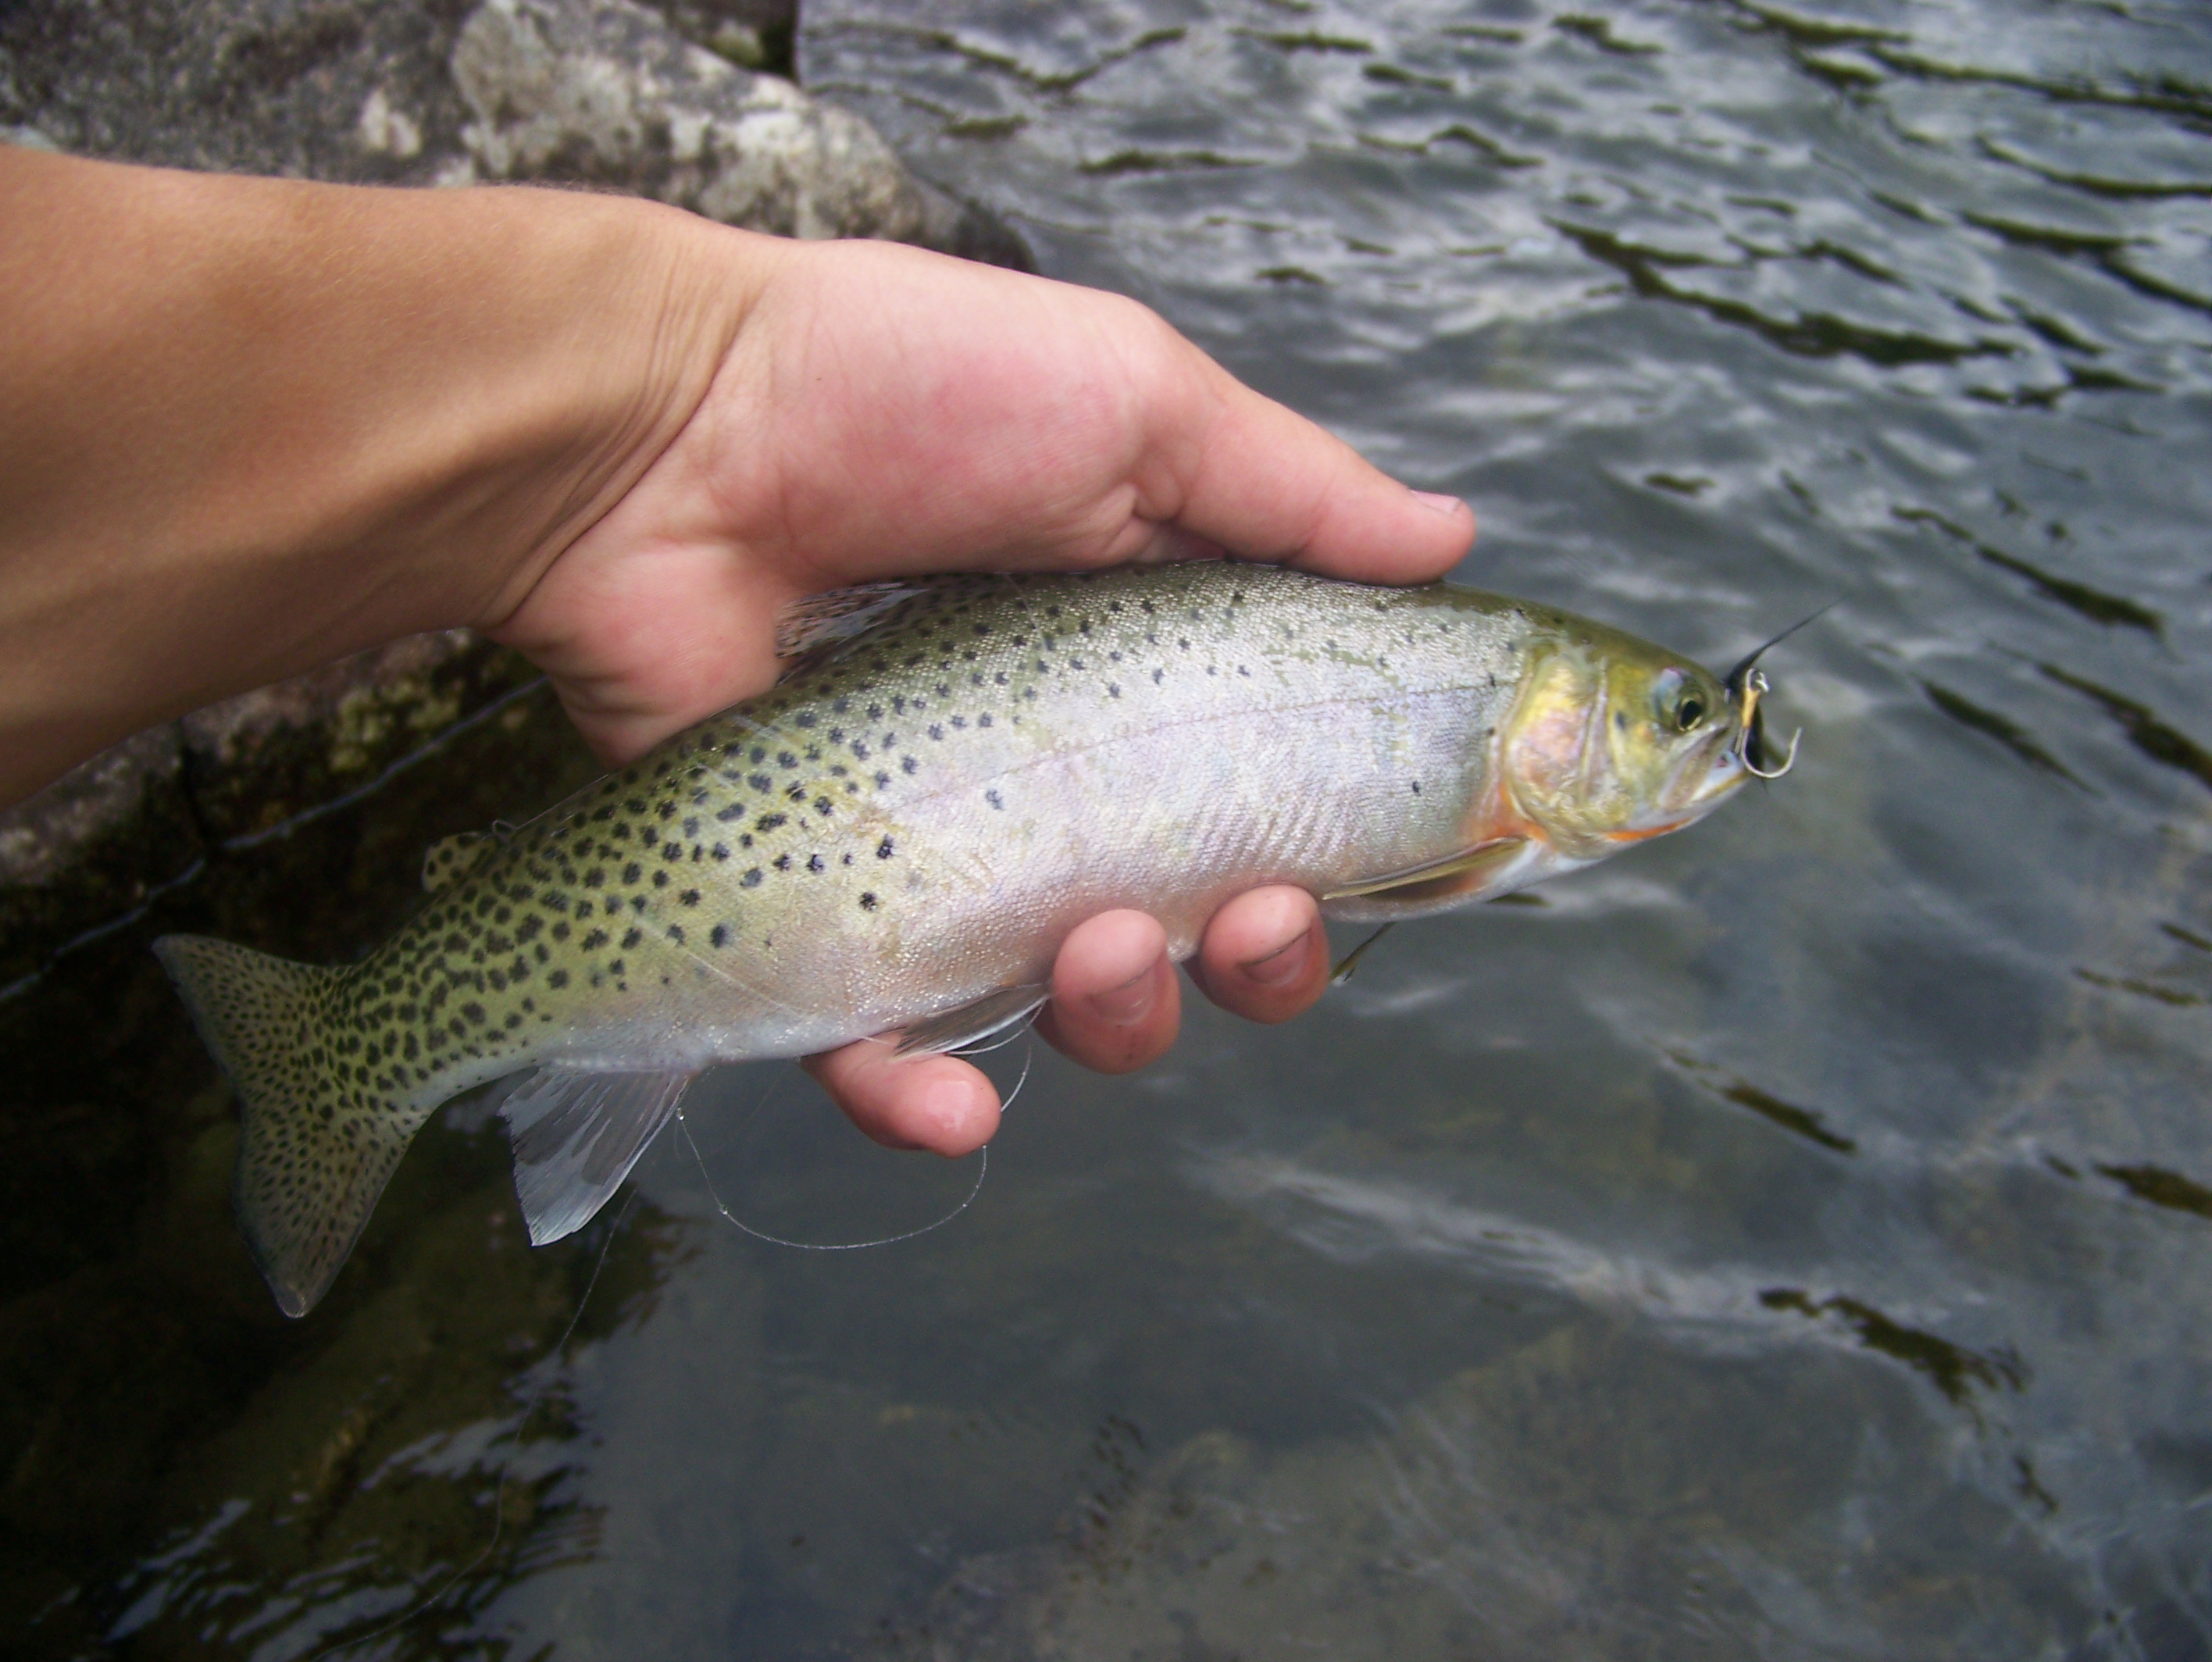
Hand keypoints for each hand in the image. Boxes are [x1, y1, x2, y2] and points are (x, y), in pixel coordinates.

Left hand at [486, 234, 1475, 1152]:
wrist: (665, 428)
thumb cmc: (904, 391)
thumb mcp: (1134, 399)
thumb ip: (1294, 490)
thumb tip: (1454, 541)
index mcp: (1150, 668)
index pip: (1285, 796)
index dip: (1357, 853)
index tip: (1406, 867)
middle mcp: (1059, 775)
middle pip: (1203, 927)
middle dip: (1263, 960)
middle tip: (1253, 917)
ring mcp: (939, 848)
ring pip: (1067, 1003)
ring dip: (1122, 1016)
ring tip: (1094, 949)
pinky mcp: (814, 905)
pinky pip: (881, 1050)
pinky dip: (925, 1101)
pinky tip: (959, 1107)